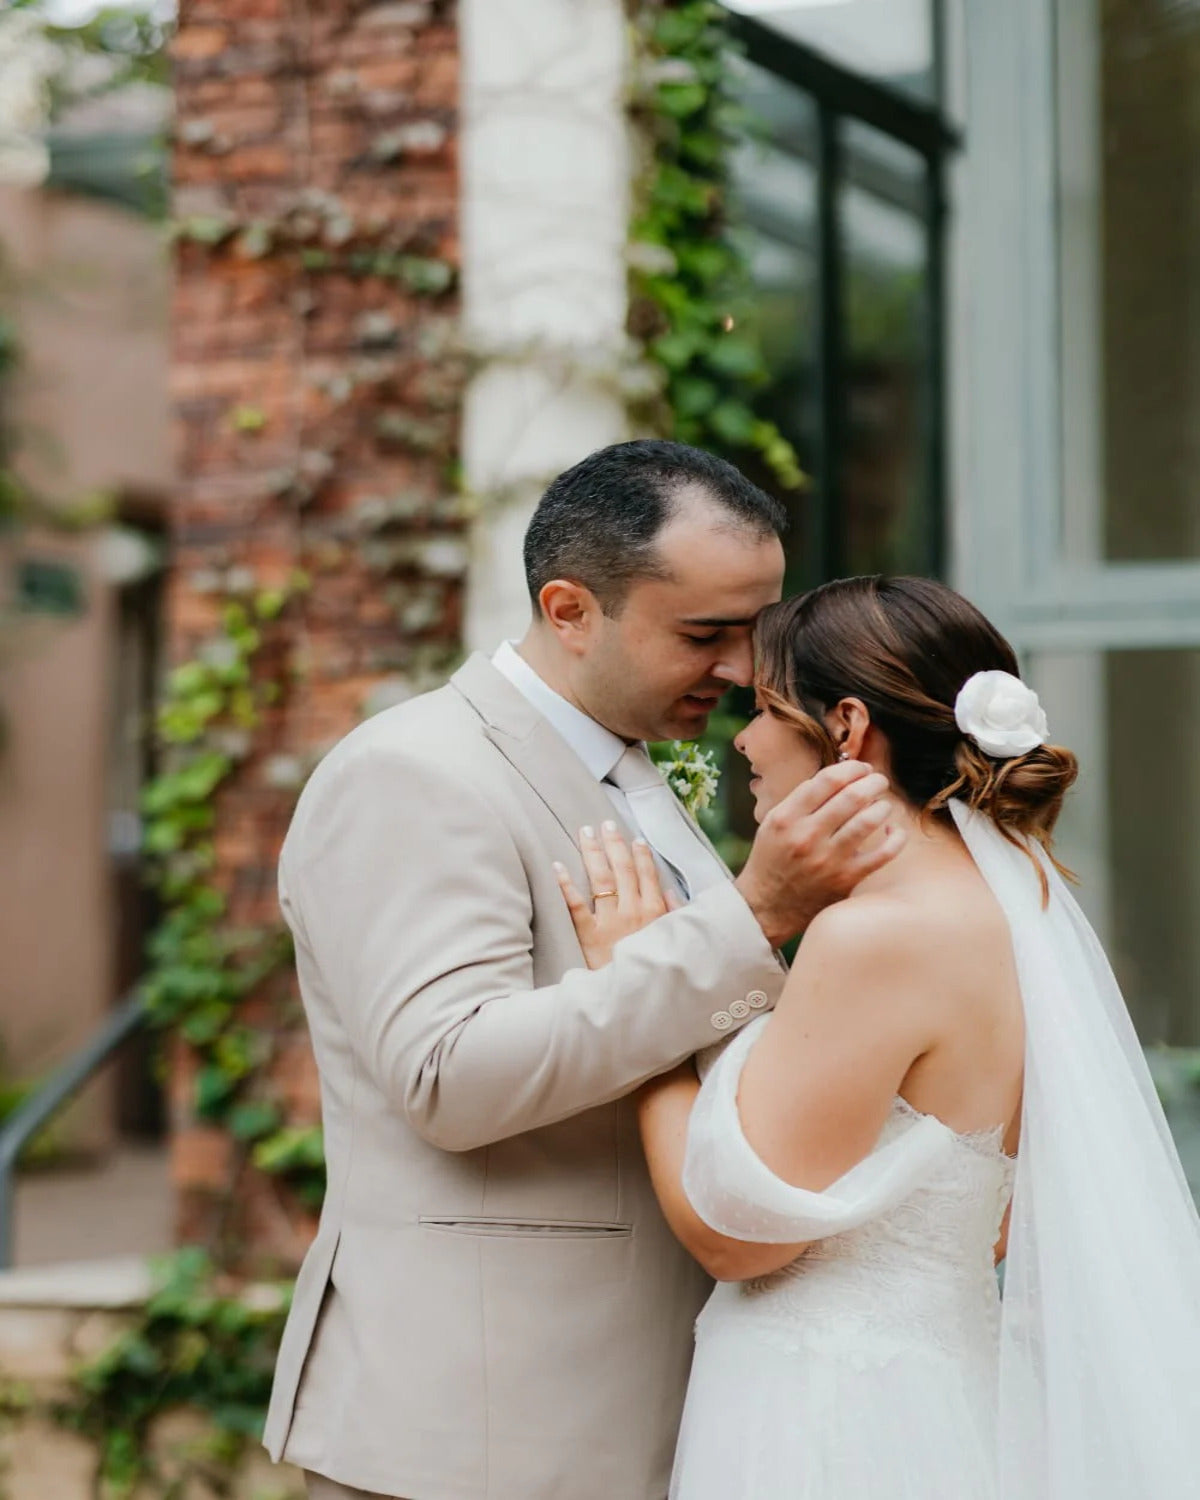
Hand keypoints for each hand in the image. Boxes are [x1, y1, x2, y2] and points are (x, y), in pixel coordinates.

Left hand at [555, 821, 680, 968]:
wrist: (636, 998)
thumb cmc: (656, 970)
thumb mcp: (675, 942)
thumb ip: (676, 916)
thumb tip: (672, 893)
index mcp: (655, 912)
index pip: (647, 874)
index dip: (640, 855)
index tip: (634, 839)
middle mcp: (632, 911)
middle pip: (622, 870)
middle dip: (614, 844)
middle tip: (605, 824)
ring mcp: (610, 921)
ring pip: (601, 880)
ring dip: (593, 853)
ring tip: (586, 833)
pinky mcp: (589, 935)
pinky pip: (576, 905)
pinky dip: (566, 885)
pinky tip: (558, 866)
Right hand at [734, 761, 904, 947]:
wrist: (767, 906)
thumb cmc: (773, 858)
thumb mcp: (774, 822)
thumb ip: (803, 799)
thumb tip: (841, 775)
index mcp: (787, 818)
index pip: (827, 780)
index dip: (851, 768)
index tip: (861, 768)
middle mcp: (807, 836)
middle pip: (852, 796)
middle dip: (873, 782)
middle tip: (879, 781)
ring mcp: (828, 859)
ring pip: (869, 820)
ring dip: (883, 806)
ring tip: (883, 805)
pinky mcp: (846, 879)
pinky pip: (884, 853)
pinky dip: (895, 837)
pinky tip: (893, 831)